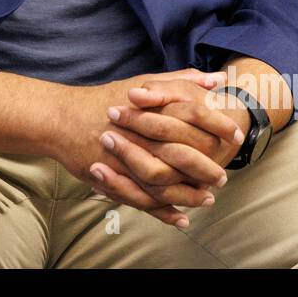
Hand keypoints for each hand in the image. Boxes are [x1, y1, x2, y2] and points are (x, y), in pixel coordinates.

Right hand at [53, 69, 240, 227]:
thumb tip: (219, 79)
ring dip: (188, 193)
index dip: (217, 125)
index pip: (192, 113)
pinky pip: (143, 199)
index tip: (234, 135)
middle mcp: (139, 133)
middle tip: (222, 177)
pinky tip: (181, 218)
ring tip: (207, 198)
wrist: (63, 118)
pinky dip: (164, 211)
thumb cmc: (105, 99)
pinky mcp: (114, 178)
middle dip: (206, 167)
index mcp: (150, 106)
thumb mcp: (144, 82)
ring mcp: (125, 157)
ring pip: (165, 181)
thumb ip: (182, 80)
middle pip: (182, 152)